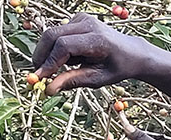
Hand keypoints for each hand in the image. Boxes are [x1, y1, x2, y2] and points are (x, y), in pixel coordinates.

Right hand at [32, 13, 150, 94]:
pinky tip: (72, 59)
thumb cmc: (116, 67)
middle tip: (38, 74)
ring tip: (61, 69)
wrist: (131, 52)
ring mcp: (82, 19)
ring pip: (52, 34)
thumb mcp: (98, 79)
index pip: (64, 46)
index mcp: (97, 39)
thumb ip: (73, 81)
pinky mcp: (77, 19)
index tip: (40, 77)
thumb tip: (49, 89)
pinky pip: (58, 34)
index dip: (49, 62)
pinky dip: (57, 49)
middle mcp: (89, 24)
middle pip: (52, 35)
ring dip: (49, 53)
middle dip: (41, 55)